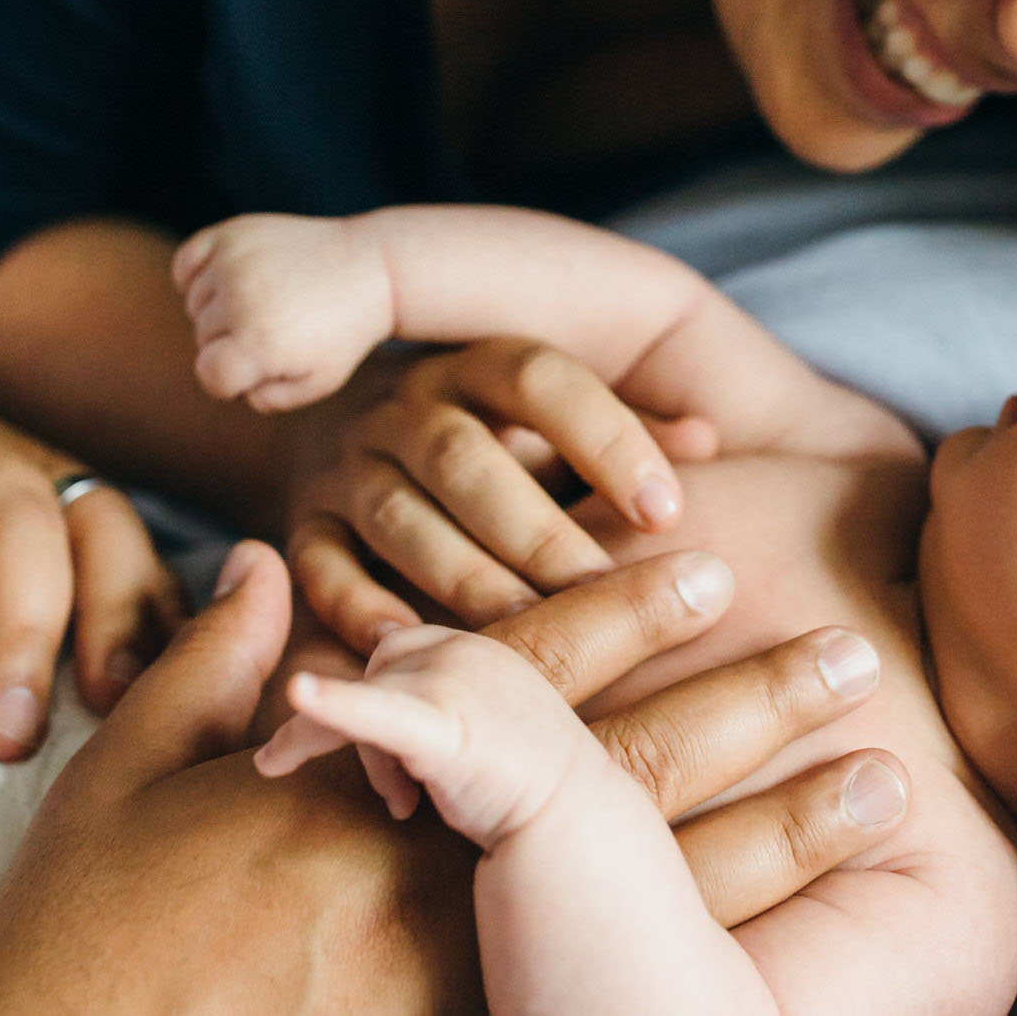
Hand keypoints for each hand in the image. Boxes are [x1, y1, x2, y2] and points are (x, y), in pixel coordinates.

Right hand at [0, 543, 905, 1012]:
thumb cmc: (89, 943)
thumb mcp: (125, 785)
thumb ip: (210, 668)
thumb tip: (266, 572)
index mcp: (358, 788)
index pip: (523, 675)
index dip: (620, 613)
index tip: (709, 561)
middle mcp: (433, 874)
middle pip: (629, 773)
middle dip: (747, 708)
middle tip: (854, 657)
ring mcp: (467, 969)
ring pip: (662, 888)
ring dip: (781, 829)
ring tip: (885, 784)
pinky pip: (633, 981)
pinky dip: (732, 944)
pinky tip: (818, 934)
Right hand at [173, 212, 395, 411]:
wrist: (370, 269)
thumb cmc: (343, 332)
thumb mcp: (318, 381)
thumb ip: (269, 398)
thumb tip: (234, 385)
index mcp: (261, 344)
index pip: (210, 375)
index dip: (231, 379)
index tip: (259, 366)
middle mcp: (241, 300)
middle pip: (203, 337)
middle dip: (232, 341)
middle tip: (277, 328)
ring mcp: (234, 262)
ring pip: (195, 302)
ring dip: (220, 308)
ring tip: (267, 302)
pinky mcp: (233, 233)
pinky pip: (186, 262)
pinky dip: (197, 275)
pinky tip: (230, 282)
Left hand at [259, 623, 615, 848]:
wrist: (582, 837)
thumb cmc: (536, 796)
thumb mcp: (492, 728)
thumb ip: (451, 706)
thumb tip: (397, 722)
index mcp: (480, 647)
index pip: (399, 650)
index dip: (385, 700)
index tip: (402, 769)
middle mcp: (467, 652)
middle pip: (377, 670)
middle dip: (368, 726)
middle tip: (401, 799)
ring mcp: (455, 688)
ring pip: (364, 698)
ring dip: (358, 753)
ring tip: (399, 810)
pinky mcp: (442, 733)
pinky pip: (374, 714)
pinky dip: (332, 706)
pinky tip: (299, 694)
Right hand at [283, 339, 716, 650]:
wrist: (343, 436)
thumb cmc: (503, 446)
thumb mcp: (565, 421)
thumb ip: (635, 431)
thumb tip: (712, 439)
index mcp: (483, 365)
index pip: (544, 381)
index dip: (608, 440)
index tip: (670, 512)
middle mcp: (409, 406)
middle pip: (468, 460)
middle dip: (540, 534)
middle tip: (605, 598)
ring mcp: (350, 467)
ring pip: (402, 518)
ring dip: (468, 580)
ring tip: (533, 640)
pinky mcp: (304, 530)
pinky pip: (323, 569)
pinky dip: (363, 612)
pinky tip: (418, 652)